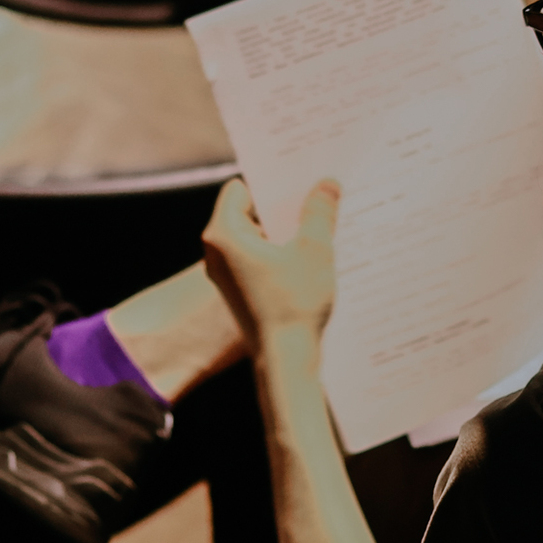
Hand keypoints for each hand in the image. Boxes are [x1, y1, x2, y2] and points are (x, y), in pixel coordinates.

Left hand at [201, 178, 339, 346]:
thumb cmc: (294, 305)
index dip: (270, 185)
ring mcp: (225, 273)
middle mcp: (216, 252)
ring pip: (256, 236)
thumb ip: (319, 212)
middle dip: (282, 208)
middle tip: (316, 200)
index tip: (299, 182)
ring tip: (319, 230)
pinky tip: (310, 259)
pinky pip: (258, 258)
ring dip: (285, 232)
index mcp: (223, 234)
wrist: (285, 361)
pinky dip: (280, 254)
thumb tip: (327, 183)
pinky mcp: (238, 290)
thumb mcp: (314, 250)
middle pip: (248, 211)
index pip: (240, 188)